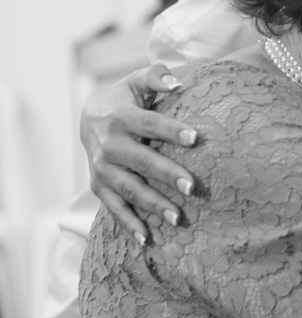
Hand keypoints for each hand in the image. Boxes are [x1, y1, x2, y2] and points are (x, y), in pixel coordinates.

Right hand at [81, 64, 197, 241]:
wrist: (90, 115)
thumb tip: (177, 82)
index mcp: (120, 117)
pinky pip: (114, 207)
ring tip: (178, 217)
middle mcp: (108, 145)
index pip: (149, 124)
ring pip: (128, 189)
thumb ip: (157, 77)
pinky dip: (129, 224)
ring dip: (152, 204)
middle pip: (141, 161)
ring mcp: (102, 168)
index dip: (172, 130)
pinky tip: (147, 240)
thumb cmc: (126, 97)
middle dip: (166, 174)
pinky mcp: (98, 185)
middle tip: (193, 186)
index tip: (196, 137)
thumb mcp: (137, 80)